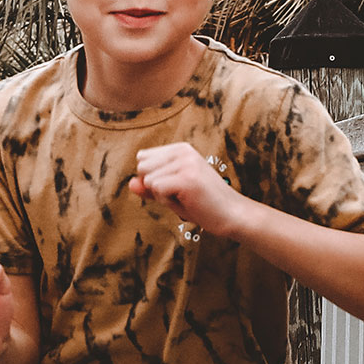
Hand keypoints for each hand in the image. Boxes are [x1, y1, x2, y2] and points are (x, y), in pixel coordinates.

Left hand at [130, 143, 249, 240]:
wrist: (233, 215)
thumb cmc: (203, 204)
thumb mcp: (172, 192)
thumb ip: (150, 187)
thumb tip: (130, 183)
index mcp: (180, 148)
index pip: (143, 158)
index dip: (154, 178)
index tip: (178, 185)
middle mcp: (183, 151)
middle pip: (142, 168)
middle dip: (155, 187)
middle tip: (182, 193)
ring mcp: (185, 163)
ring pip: (148, 181)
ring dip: (162, 196)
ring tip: (186, 197)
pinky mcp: (186, 178)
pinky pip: (156, 190)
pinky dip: (167, 202)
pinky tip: (188, 202)